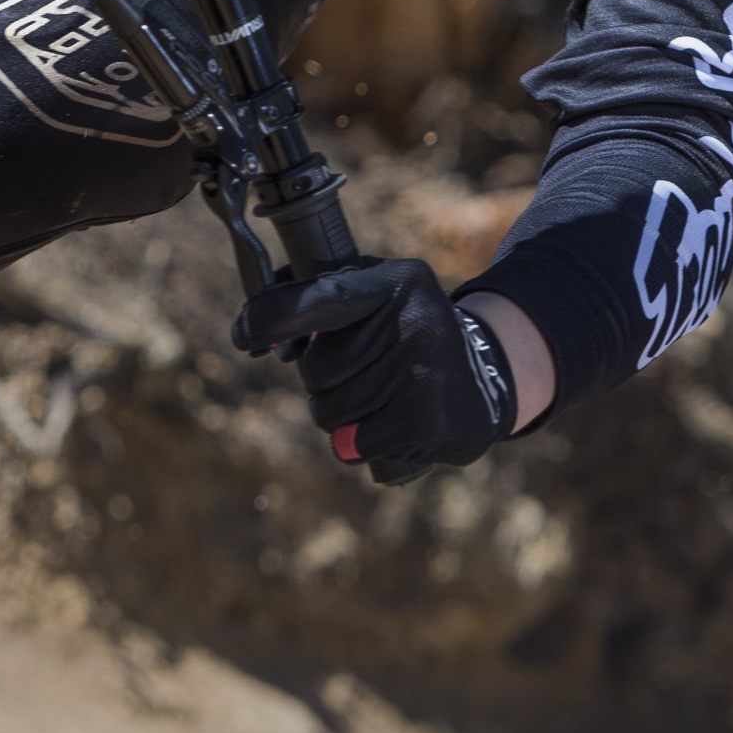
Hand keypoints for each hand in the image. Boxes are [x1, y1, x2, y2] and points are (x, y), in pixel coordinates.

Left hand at [234, 258, 517, 486]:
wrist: (490, 377)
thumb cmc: (405, 332)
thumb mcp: (374, 294)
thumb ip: (312, 299)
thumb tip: (258, 338)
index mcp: (397, 282)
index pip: (320, 299)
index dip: (272, 318)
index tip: (243, 337)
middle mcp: (416, 323)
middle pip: (317, 371)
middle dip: (324, 382)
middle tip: (363, 375)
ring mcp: (426, 375)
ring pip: (331, 415)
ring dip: (343, 418)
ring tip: (382, 400)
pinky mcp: (432, 424)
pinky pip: (357, 449)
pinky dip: (365, 447)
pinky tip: (397, 427)